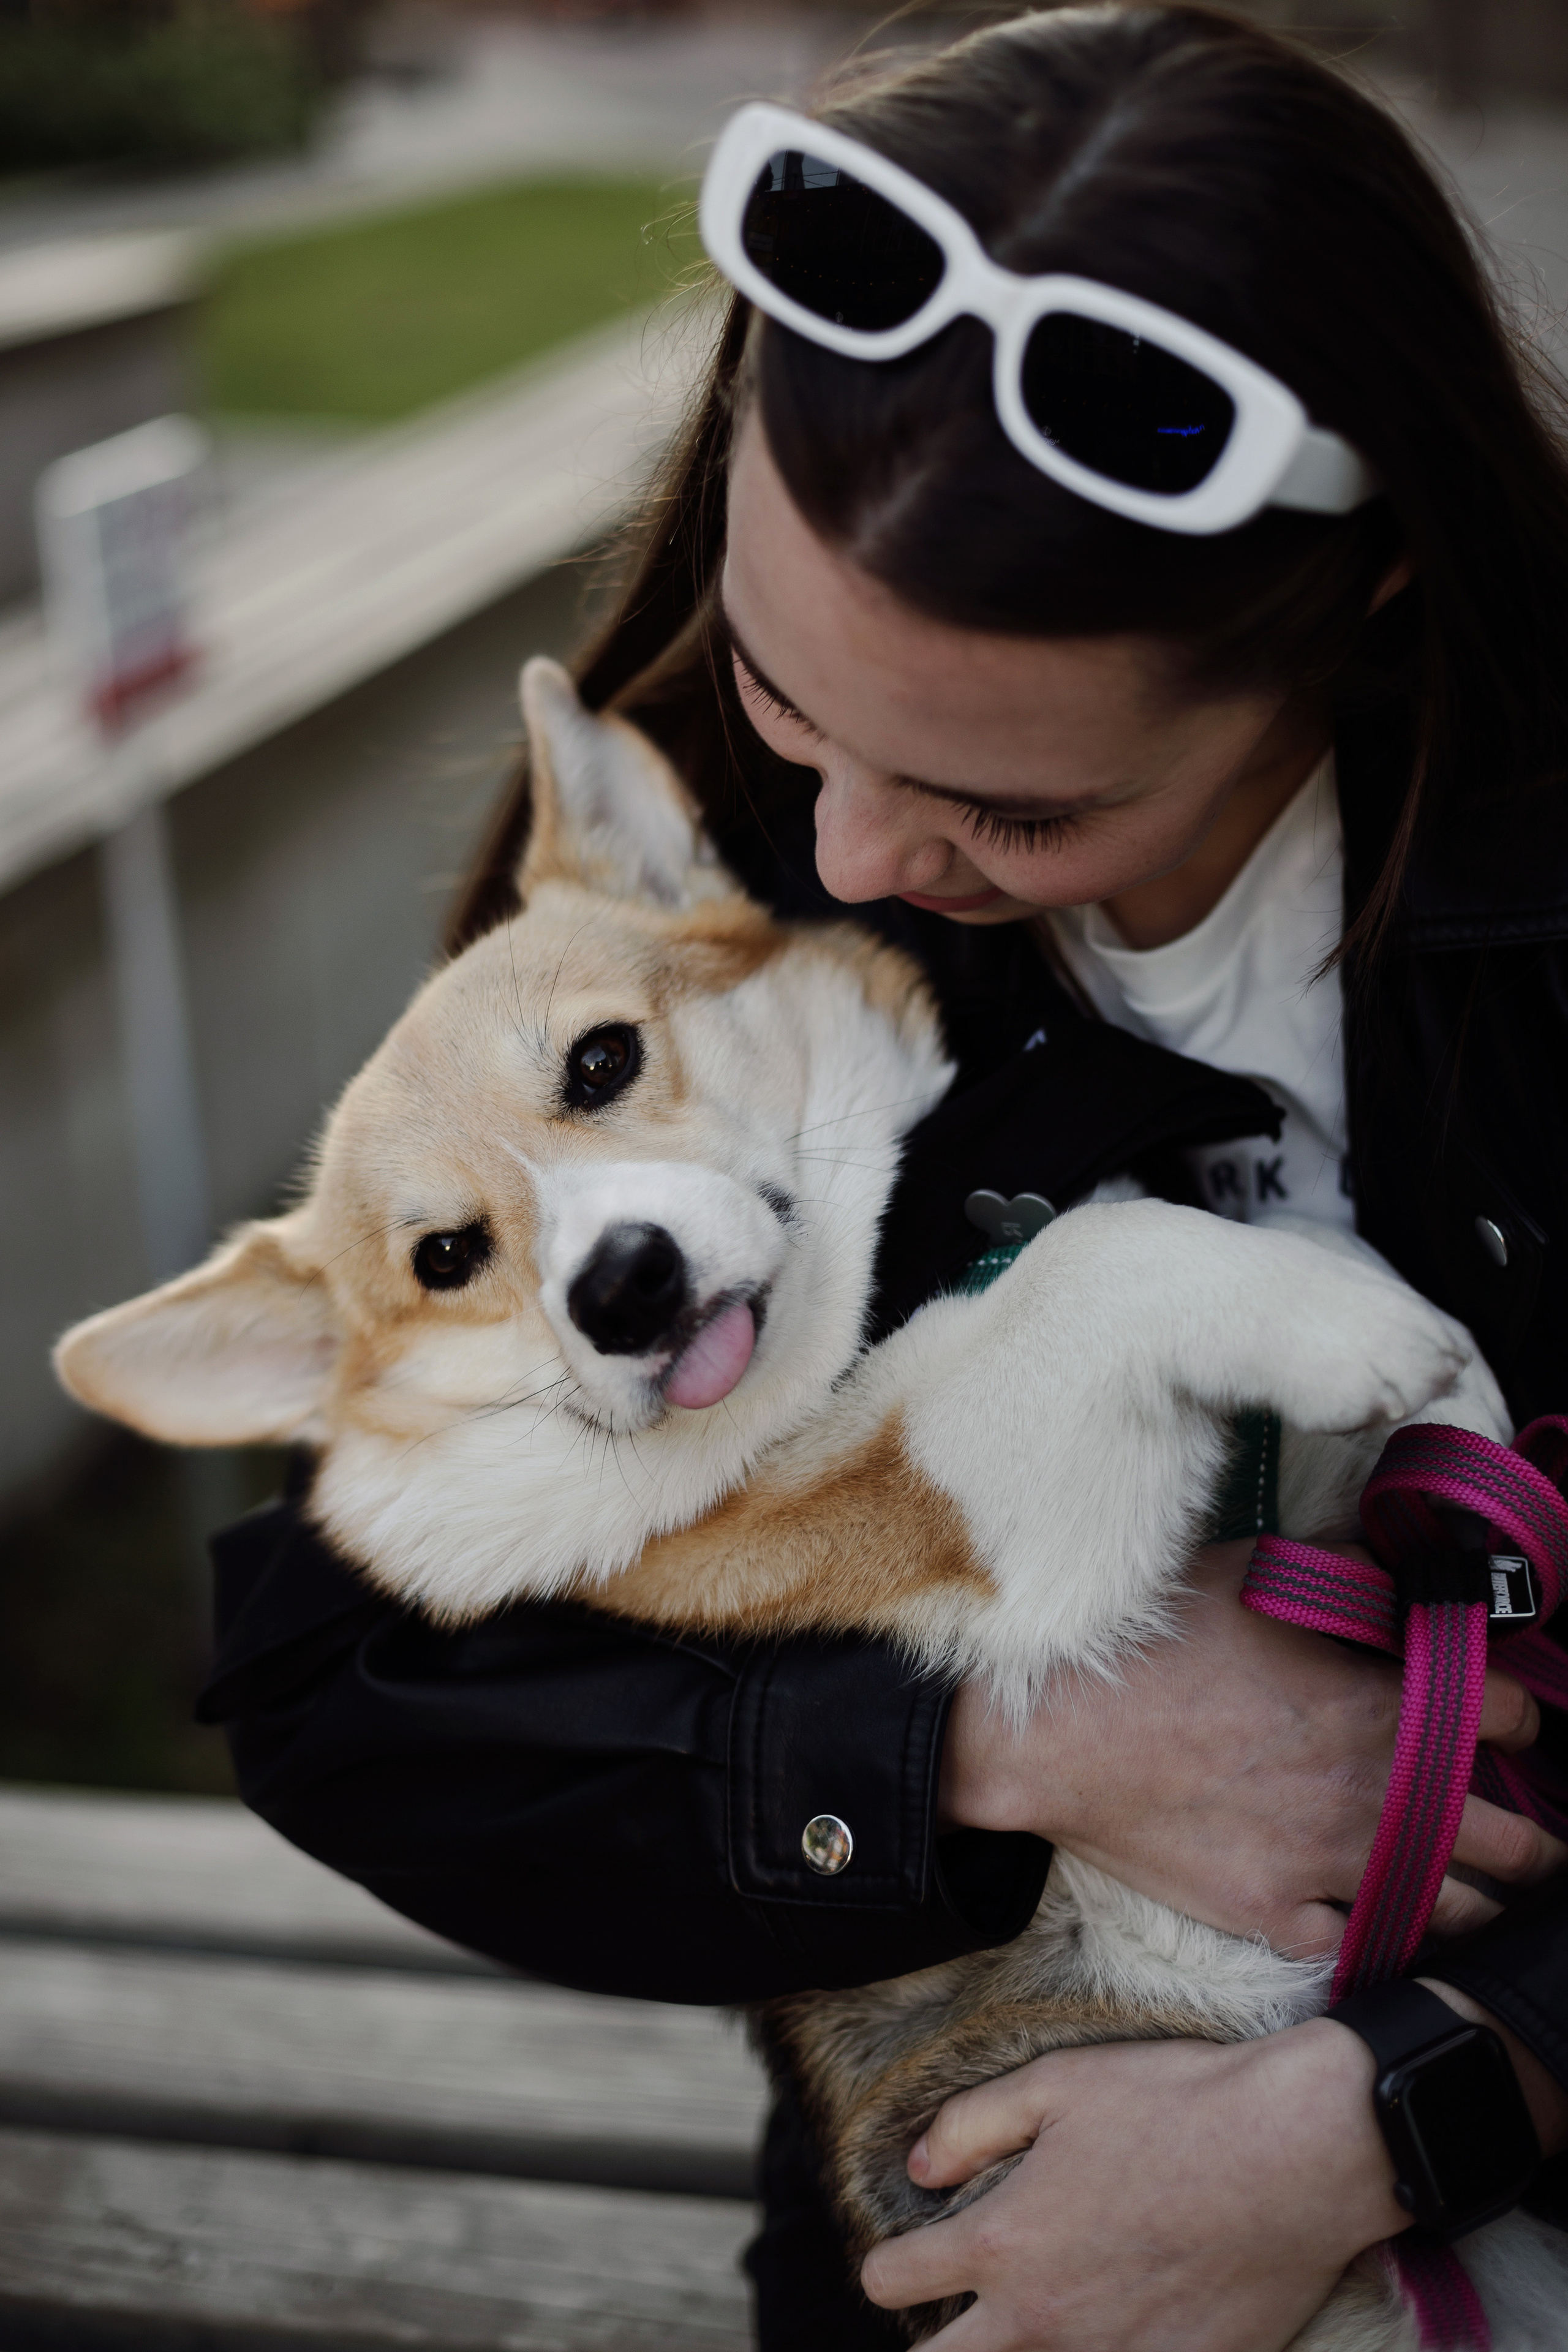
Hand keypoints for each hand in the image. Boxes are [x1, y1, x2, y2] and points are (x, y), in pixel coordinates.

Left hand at [861, 2023, 1405, 2351]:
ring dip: (1019, 2349)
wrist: (1296, 2155)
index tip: (909, 2253)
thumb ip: (971, 2126)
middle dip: (936, 2341)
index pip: (891, 2280)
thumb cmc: (1177, 2109)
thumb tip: (921, 2169)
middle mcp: (1043, 2320)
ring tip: (1043, 2313)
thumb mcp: (1058, 2084)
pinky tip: (1116, 2317)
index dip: (889, 2263)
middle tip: (963, 2309)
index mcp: (1004, 2243)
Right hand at [941, 1540, 1561, 1956]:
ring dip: (1478, 1895)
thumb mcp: (1251, 1576)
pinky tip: (1385, 1918)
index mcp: (1375, 1709)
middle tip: (1535, 1834)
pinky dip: (1381, 1932)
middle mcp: (1370, 1797)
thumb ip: (1342, 1572)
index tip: (1509, 1717)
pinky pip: (1359, 1943)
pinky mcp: (1273, 1914)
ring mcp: (1325, 1866)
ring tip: (1484, 1888)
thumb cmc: (1149, 1644)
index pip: (1506, 1719)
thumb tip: (1396, 1564)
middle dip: (1533, 1836)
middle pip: (1508, 1840)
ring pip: (1452, 1908)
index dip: (1516, 1714)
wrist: (1053, 1733)